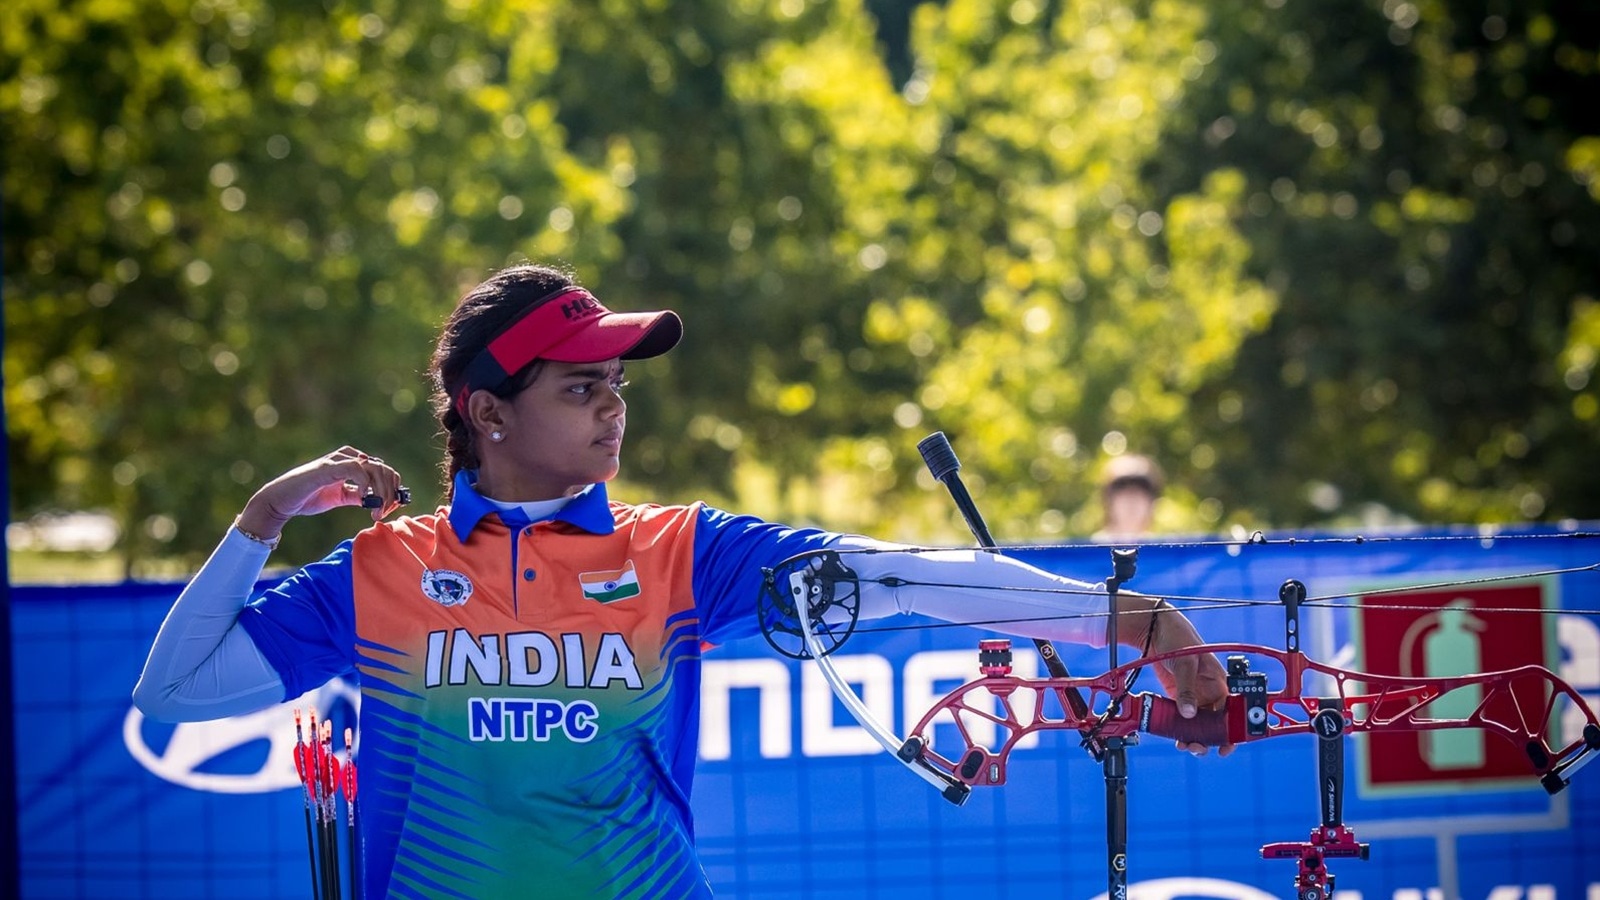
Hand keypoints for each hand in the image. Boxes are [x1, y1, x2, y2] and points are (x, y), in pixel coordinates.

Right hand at [237, 446, 406, 539]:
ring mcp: (337, 460)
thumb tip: (379, 501)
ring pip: (374, 467)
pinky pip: (356, 469)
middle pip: (383, 468)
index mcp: (352, 463)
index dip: (392, 488)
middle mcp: (347, 457)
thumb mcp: (340, 497)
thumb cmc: (309, 497)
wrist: (281, 501)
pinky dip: (365, 484)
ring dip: (381, 491)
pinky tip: (363, 499)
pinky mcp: (328, 467)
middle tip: (385, 511)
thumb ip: (358, 496)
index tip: (392, 507)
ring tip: (376, 510)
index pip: (383, 469)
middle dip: (389, 492)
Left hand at [1140, 602, 1234, 757]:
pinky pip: (1183, 717)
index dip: (1233, 730)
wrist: (1155, 629)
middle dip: (1211, 738)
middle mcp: (1209, 691)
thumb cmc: (1179, 637)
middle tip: (1199, 747)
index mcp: (1219, 682)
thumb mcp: (1186, 662)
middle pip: (1215, 722)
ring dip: (1194, 737)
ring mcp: (1193, 695)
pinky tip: (1176, 738)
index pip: (1232, 710)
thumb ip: (1187, 688)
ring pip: (1199, 723)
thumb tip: (1189, 714)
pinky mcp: (1178, 696)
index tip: (1227, 745)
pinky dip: (1180, 729)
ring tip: (1186, 746)